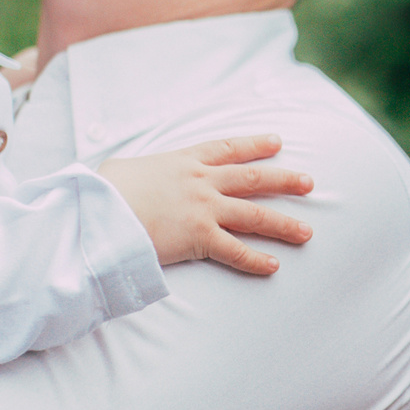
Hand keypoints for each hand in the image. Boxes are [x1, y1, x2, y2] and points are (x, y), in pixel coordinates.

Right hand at [99, 134, 314, 276]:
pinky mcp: (200, 237)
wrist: (100, 211)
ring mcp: (204, 208)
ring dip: (283, 224)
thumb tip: (133, 177)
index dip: (255, 145)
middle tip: (309, 183)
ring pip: (255, 214)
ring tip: (307, 232)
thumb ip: (140, 171)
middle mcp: (201, 181)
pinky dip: (256, 260)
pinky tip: (273, 266)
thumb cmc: (103, 192)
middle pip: (253, 178)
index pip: (228, 149)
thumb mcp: (122, 169)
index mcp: (183, 160)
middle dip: (285, 180)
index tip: (277, 143)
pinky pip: (236, 250)